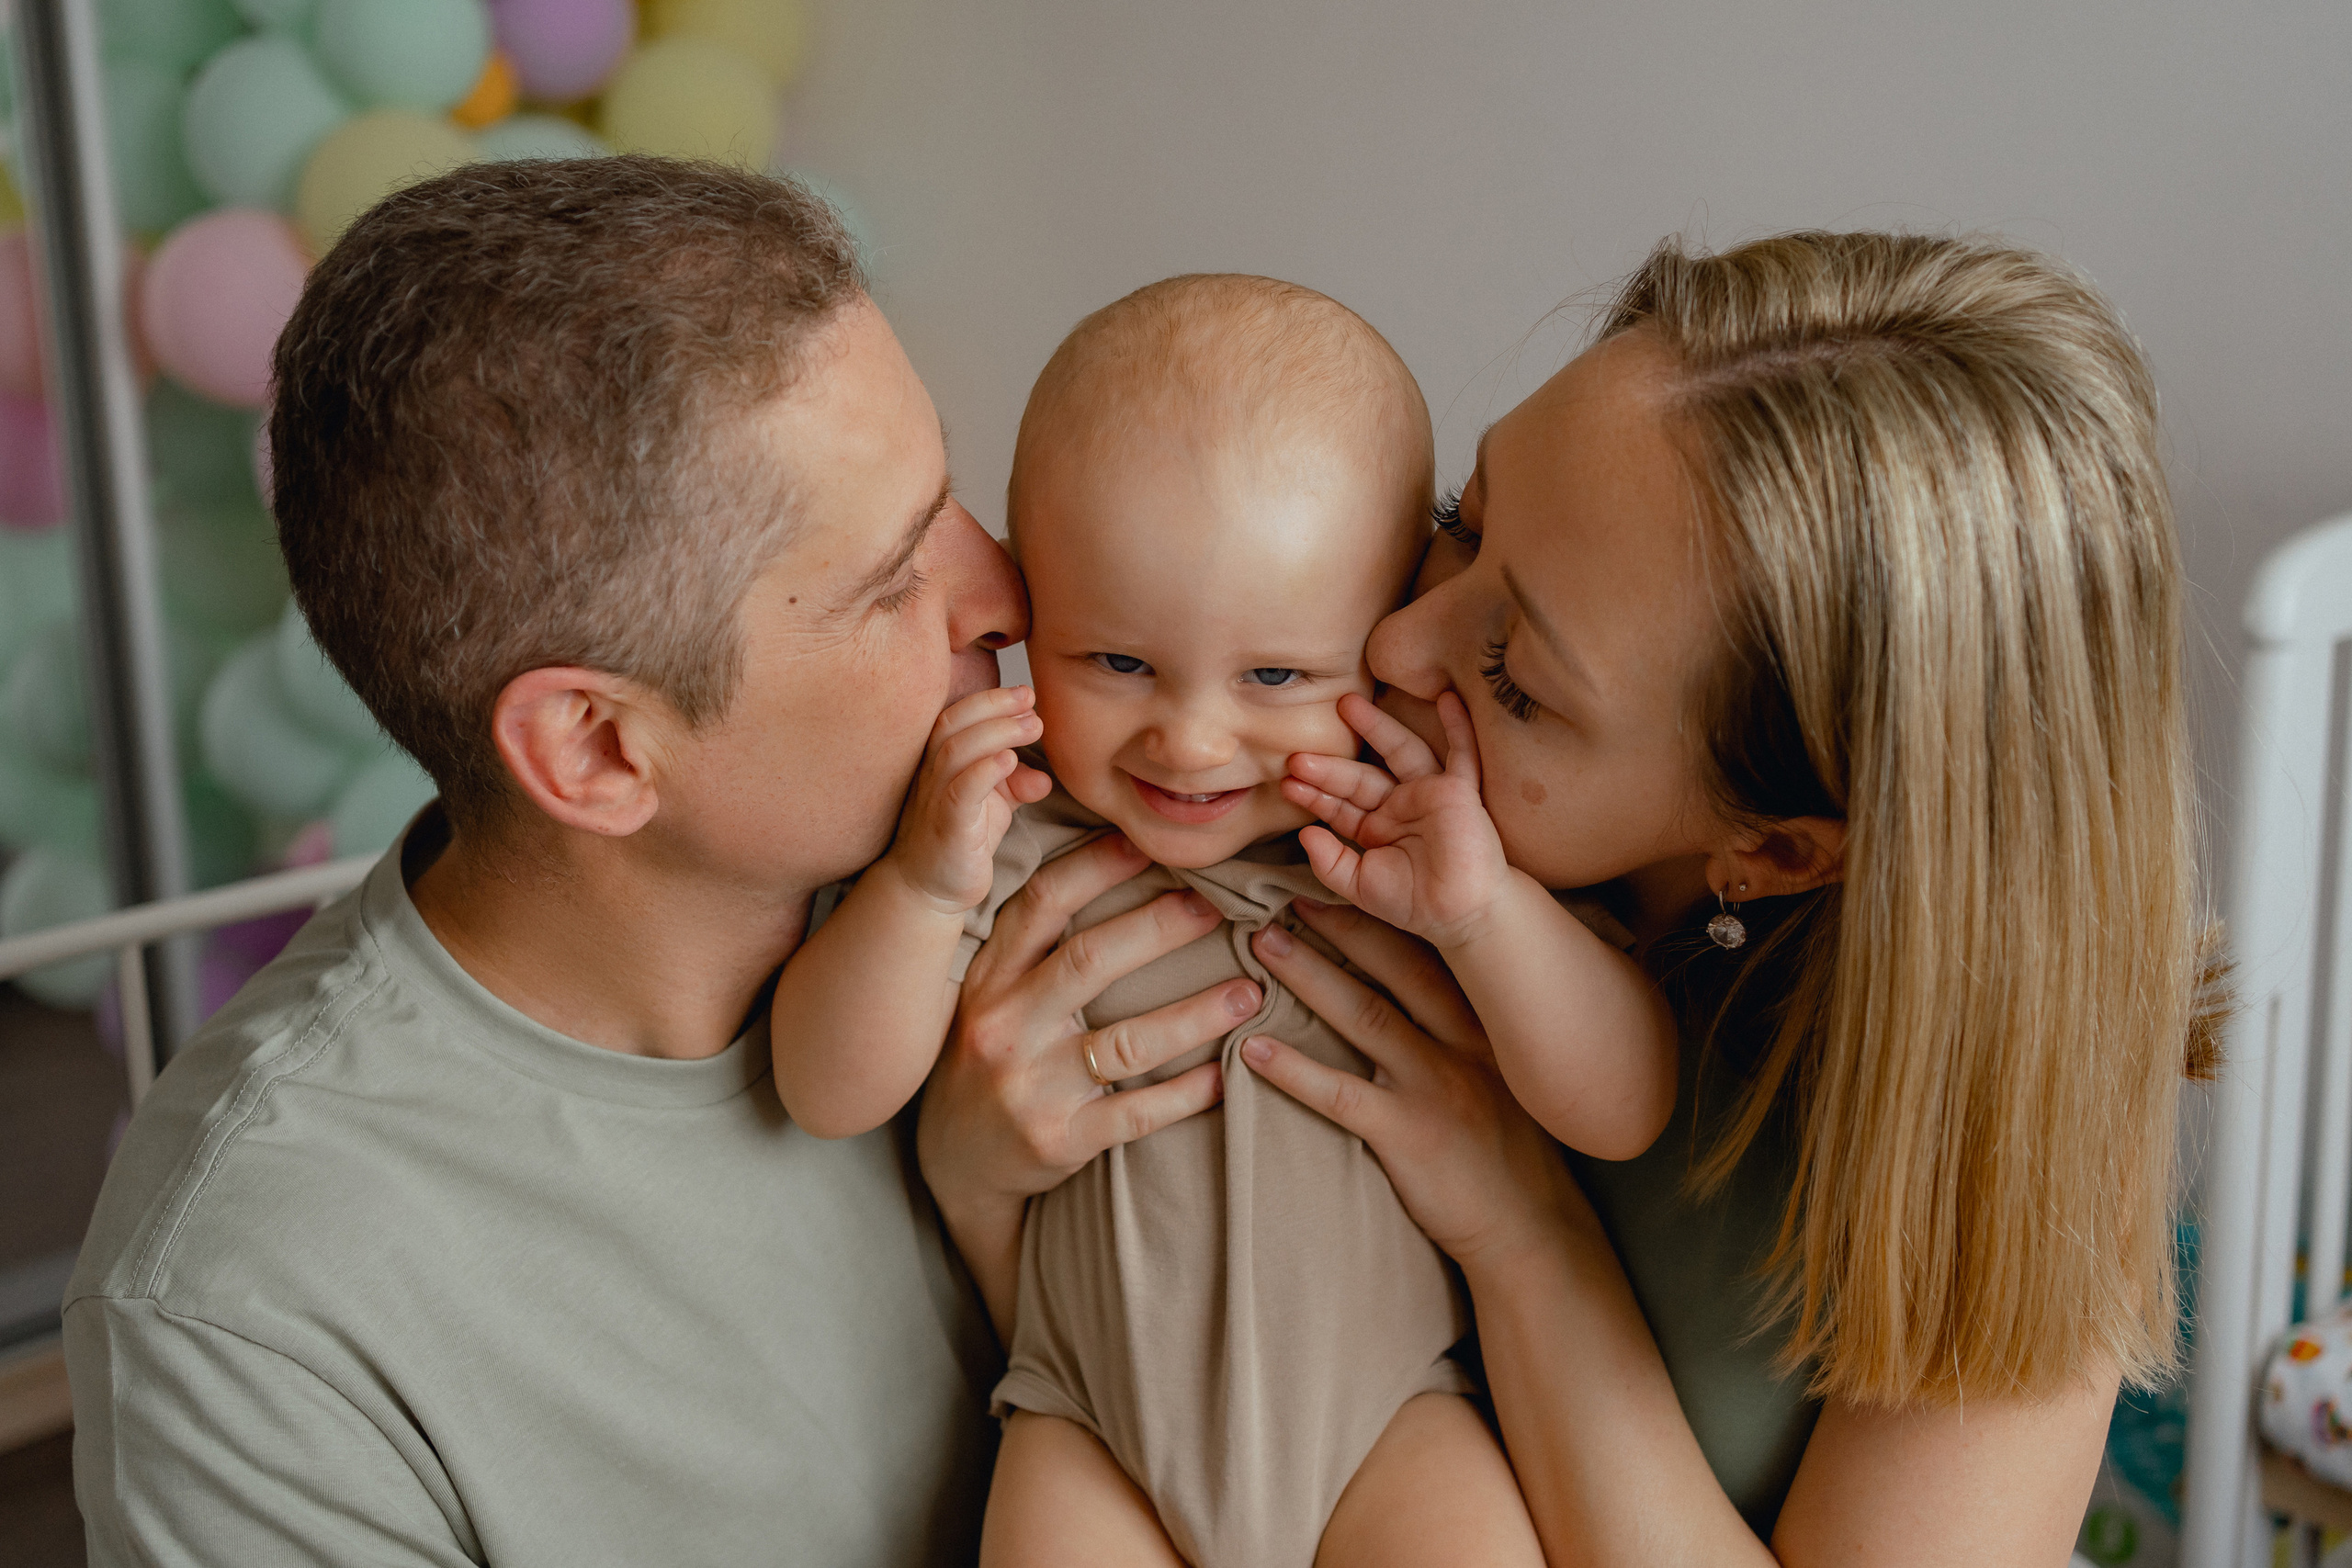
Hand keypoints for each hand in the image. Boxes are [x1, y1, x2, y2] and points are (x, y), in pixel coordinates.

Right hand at [883, 686, 1051, 912]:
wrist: (927, 890)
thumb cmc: (960, 840)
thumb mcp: (994, 806)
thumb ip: (1016, 783)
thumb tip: (1044, 776)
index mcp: (940, 761)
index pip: (957, 715)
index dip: (990, 699)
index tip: (1026, 694)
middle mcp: (931, 774)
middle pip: (952, 723)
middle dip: (994, 705)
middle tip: (1030, 699)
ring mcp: (935, 800)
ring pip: (955, 751)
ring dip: (997, 732)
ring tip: (1032, 725)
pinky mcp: (947, 829)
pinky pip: (960, 793)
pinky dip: (985, 772)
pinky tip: (1010, 761)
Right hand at [917, 831, 1260, 1334]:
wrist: (957, 1163)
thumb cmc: (993, 1057)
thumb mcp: (992, 994)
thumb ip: (1038, 944)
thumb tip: (1116, 864)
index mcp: (990, 978)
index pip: (1041, 905)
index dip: (1096, 866)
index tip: (1150, 842)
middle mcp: (1003, 1025)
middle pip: (1089, 961)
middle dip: (1161, 927)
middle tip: (1220, 906)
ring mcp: (1029, 1086)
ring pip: (1126, 1041)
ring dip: (1197, 1014)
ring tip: (1252, 992)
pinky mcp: (1058, 1140)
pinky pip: (1137, 1112)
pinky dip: (1188, 1093)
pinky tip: (1228, 1074)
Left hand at [1240, 900, 1586, 1271]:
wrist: (1529, 1225)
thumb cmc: (1506, 1144)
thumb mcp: (1499, 1069)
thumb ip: (1461, 1024)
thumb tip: (1410, 976)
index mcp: (1484, 1019)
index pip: (1430, 949)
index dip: (1381, 913)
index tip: (1339, 882)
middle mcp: (1465, 1040)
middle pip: (1394, 966)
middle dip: (1338, 926)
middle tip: (1285, 896)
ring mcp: (1438, 1086)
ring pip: (1364, 1015)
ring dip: (1308, 977)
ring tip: (1262, 947)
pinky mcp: (1411, 1134)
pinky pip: (1342, 1094)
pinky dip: (1294, 1070)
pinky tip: (1251, 1051)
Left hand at [1281, 691, 1508, 949]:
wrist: (1460, 914)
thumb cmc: (1413, 903)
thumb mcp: (1360, 885)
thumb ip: (1330, 863)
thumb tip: (1304, 835)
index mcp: (1377, 828)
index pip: (1341, 805)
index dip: (1315, 794)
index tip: (1287, 782)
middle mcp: (1401, 806)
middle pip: (1361, 777)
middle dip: (1331, 766)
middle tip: (1298, 753)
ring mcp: (1430, 794)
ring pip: (1401, 751)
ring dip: (1377, 726)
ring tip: (1347, 703)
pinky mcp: (1460, 792)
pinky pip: (1461, 754)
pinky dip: (1458, 727)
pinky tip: (1448, 698)